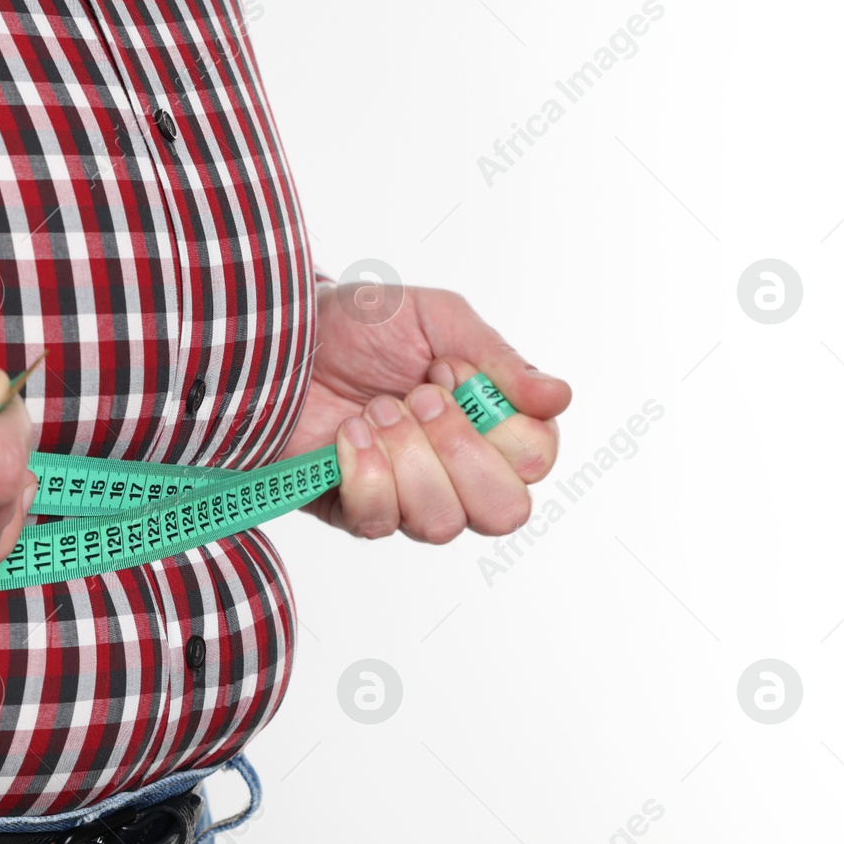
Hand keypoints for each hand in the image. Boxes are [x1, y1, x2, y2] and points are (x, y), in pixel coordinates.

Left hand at [282, 284, 570, 540]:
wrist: (283, 337)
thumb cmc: (362, 326)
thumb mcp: (438, 319)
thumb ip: (498, 359)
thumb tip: (559, 396)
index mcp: (491, 425)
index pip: (536, 459)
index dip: (498, 421)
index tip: (449, 370)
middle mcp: (459, 473)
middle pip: (504, 511)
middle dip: (459, 450)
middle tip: (417, 396)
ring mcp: (410, 498)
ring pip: (442, 523)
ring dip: (407, 457)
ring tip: (375, 410)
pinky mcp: (357, 512)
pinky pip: (380, 522)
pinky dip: (364, 473)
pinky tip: (349, 435)